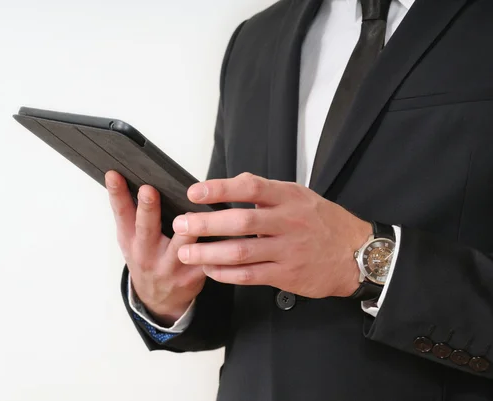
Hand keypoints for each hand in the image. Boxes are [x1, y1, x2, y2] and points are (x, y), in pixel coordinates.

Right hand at [106, 171, 205, 325]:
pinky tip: (225, 228)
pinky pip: (207, 257)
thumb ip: (131, 213)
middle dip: (148, 209)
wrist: (158, 299)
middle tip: (148, 190)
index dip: (116, 193)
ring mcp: (169, 266)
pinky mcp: (193, 275)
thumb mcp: (130, 240)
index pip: (121, 213)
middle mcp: (146, 253)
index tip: (114, 174)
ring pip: (182, 244)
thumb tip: (135, 174)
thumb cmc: (146, 257)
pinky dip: (216, 244)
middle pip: (146, 229)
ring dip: (188, 227)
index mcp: (130, 240)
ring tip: (192, 210)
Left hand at [173, 173, 371, 297]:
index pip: (251, 188)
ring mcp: (288, 251)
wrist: (356, 254)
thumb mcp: (299, 196)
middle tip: (182, 224)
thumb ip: (266, 191)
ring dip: (209, 253)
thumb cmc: (323, 222)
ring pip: (241, 252)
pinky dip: (226, 273)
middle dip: (206, 224)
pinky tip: (209, 270)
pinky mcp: (287, 275)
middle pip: (241, 222)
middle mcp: (288, 222)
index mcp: (289, 198)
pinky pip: (250, 275)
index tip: (195, 192)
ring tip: (186, 252)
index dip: (220, 189)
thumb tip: (231, 183)